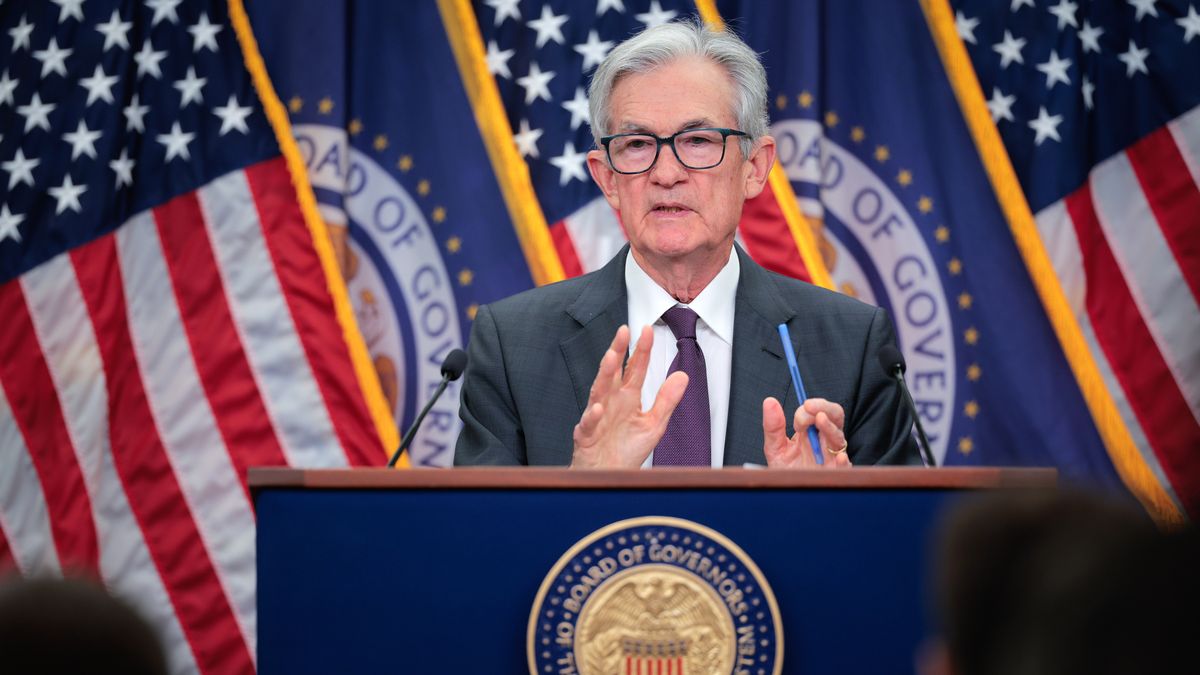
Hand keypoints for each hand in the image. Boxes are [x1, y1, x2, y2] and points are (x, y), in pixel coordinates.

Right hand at [570, 325, 688, 467]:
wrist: (611, 476)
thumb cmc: (627, 450)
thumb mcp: (654, 425)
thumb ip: (666, 401)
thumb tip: (683, 376)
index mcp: (627, 398)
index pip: (635, 369)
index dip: (641, 350)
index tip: (647, 330)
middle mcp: (611, 402)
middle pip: (613, 372)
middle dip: (618, 351)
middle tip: (624, 331)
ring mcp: (597, 417)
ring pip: (598, 391)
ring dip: (604, 374)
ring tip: (611, 357)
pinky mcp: (586, 435)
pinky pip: (588, 423)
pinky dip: (593, 415)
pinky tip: (599, 407)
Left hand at [762, 397, 851, 467]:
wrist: (787, 494)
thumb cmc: (785, 471)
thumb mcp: (775, 448)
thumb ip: (773, 426)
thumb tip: (769, 401)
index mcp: (812, 431)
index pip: (817, 411)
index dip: (807, 410)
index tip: (796, 414)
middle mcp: (825, 440)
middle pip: (834, 416)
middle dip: (824, 407)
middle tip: (809, 406)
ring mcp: (832, 456)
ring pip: (839, 437)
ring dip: (830, 427)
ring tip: (820, 419)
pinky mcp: (836, 474)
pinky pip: (845, 467)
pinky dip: (843, 462)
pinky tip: (839, 457)